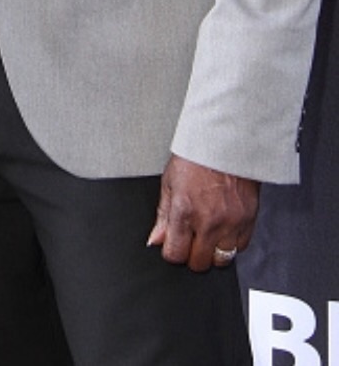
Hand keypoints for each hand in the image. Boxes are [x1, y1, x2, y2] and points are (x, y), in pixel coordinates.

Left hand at [147, 154, 259, 271]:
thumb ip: (163, 216)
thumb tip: (156, 241)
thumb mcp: (169, 181)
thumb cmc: (196, 156)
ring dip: (213, 251)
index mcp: (184, 210)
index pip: (175, 254)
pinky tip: (224, 226)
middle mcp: (209, 221)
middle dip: (192, 255)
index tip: (173, 244)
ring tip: (208, 233)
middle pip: (199, 263)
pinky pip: (241, 247)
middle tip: (191, 238)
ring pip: (222, 260)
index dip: (172, 251)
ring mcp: (231, 223)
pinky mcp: (249, 220)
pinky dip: (232, 242)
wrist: (226, 141)